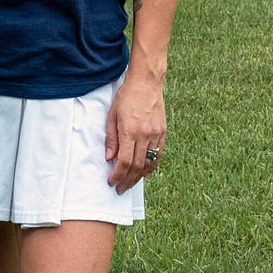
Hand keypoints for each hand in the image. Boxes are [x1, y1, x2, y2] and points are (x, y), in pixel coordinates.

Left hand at [105, 77, 164, 192]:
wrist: (146, 83)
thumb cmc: (126, 97)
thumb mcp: (112, 115)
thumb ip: (111, 138)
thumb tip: (110, 158)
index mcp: (131, 131)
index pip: (125, 161)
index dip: (118, 174)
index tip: (112, 182)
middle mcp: (145, 135)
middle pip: (137, 166)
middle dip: (128, 180)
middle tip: (120, 189)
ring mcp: (156, 134)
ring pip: (149, 163)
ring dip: (139, 177)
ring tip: (130, 184)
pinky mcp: (162, 132)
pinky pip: (158, 155)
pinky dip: (152, 166)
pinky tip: (145, 174)